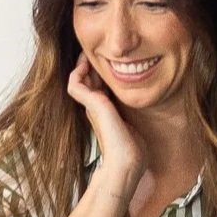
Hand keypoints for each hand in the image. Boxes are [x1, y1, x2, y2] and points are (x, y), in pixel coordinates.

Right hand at [67, 59, 145, 186]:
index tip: (106, 62)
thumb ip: (132, 118)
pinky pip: (74, 83)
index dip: (100, 74)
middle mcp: (96, 109)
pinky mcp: (92, 105)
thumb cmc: (133, 151)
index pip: (98, 87)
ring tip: (88, 53)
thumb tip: (141, 111)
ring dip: (82, 65)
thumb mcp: (134, 127)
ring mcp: (92, 107)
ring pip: (78, 79)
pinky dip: (77, 72)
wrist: (126, 163)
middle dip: (91, 66)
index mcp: (105, 112)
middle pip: (88, 81)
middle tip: (95, 53)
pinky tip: (86, 64)